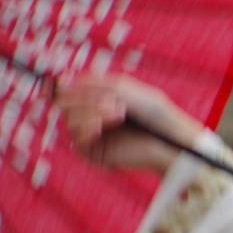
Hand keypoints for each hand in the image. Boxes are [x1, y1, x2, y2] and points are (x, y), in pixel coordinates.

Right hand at [54, 74, 202, 171]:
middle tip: (111, 100)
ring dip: (91, 112)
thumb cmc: (155, 112)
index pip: (71, 89)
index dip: (67, 85)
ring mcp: (93, 134)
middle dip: (84, 98)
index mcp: (99, 97)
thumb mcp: (125, 88)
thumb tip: (62, 80)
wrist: (170, 139)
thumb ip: (95, 83)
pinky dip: (87, 128)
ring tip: (118, 112)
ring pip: (70, 120)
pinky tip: (100, 126)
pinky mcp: (94, 152)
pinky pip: (76, 139)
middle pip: (66, 103)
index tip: (66, 81)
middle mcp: (93, 115)